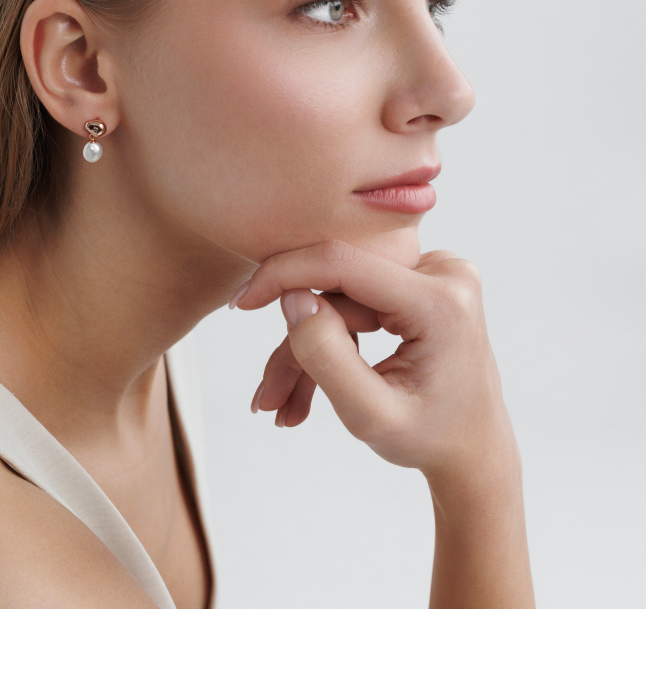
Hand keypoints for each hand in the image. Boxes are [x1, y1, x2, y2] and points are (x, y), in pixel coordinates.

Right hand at [231, 239, 516, 481]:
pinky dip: (331, 343)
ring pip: (340, 301)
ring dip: (308, 352)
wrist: (474, 451)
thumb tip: (292, 297)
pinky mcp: (421, 283)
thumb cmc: (430, 439)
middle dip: (297, 342)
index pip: (343, 263)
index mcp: (442, 302)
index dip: (284, 275)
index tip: (240, 304)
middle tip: (268, 397)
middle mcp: (445, 273)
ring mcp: (436, 274)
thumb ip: (327, 356)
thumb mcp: (370, 416)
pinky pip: (356, 304)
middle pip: (338, 289)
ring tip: (285, 407)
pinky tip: (307, 389)